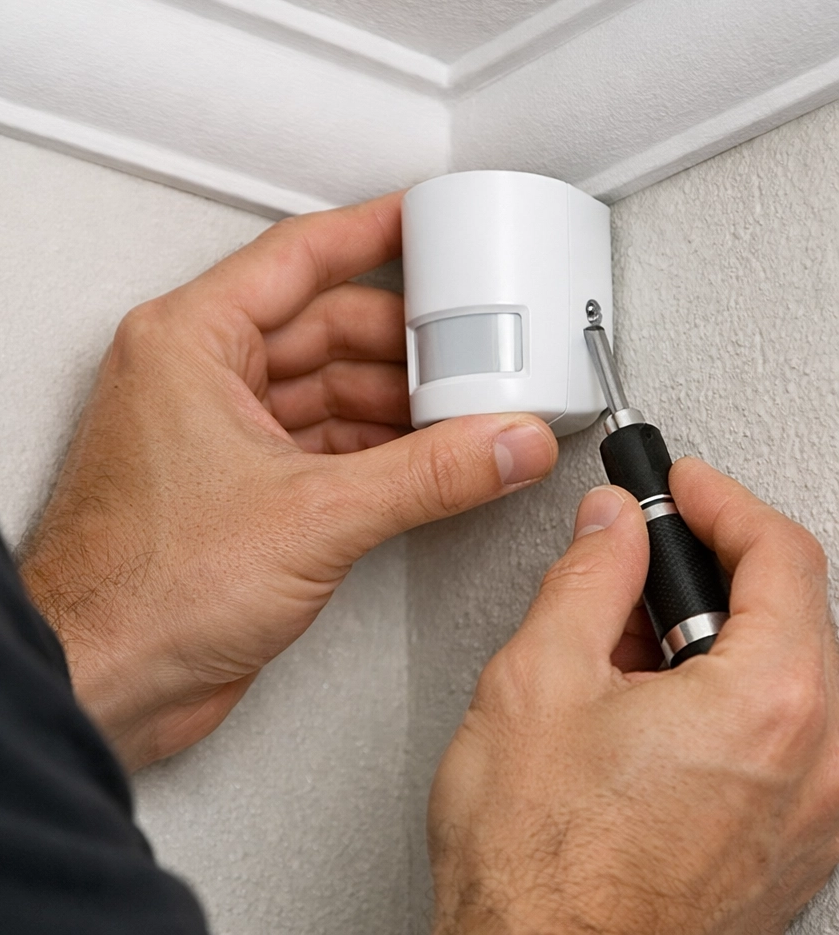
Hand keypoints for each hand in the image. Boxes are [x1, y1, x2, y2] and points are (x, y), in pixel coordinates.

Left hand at [19, 192, 557, 769]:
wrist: (102, 681)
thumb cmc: (142, 590)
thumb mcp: (313, 516)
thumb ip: (428, 475)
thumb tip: (502, 442)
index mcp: (191, 343)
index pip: (299, 257)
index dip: (372, 232)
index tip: (429, 219)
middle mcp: (201, 378)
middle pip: (325, 327)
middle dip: (406, 341)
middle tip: (476, 346)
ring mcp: (221, 433)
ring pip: (328, 389)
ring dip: (397, 400)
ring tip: (468, 407)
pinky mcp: (242, 487)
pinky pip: (324, 442)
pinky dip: (378, 448)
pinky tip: (428, 457)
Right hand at [429, 458, 838, 934]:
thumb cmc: (538, 862)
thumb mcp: (538, 677)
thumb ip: (589, 577)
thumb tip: (613, 525)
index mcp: (770, 707)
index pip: (782, 556)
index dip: (722, 501)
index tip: (685, 486)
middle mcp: (820, 768)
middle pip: (794, 615)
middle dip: (715, 569)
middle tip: (646, 554)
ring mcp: (813, 819)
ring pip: (788, 677)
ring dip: (715, 636)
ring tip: (628, 644)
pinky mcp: (788, 851)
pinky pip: (783, 739)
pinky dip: (727, 696)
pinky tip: (650, 711)